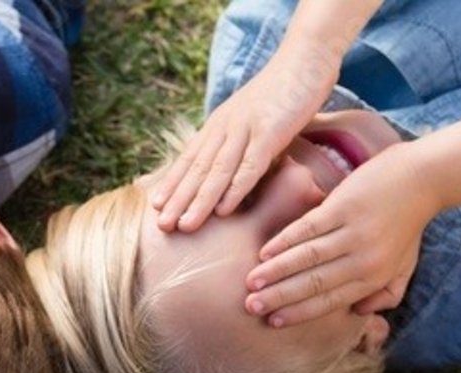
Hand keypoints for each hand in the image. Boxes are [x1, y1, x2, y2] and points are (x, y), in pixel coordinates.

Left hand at [149, 40, 340, 233]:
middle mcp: (226, 127)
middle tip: (161, 226)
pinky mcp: (270, 131)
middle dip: (178, 198)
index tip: (155, 206)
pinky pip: (250, 165)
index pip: (190, 157)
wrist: (305, 57)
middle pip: (197, 168)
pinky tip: (223, 211)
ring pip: (217, 170)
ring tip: (184, 226)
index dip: (172, 181)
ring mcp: (246, 128)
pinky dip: (235, 189)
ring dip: (199, 200)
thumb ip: (238, 141)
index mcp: (219, 124)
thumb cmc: (281, 92)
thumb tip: (230, 171)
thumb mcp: (251, 117)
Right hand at [244, 147, 434, 326]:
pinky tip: (265, 252)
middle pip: (313, 283)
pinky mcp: (344, 206)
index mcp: (374, 277)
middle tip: (251, 307)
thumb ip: (386, 295)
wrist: (422, 178)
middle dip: (280, 297)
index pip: (330, 300)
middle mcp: (363, 259)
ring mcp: (353, 232)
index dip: (299, 313)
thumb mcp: (405, 266)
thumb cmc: (409, 224)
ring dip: (276, 271)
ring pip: (306, 258)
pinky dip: (284, 241)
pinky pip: (307, 229)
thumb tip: (358, 313)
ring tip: (251, 282)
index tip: (273, 322)